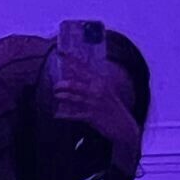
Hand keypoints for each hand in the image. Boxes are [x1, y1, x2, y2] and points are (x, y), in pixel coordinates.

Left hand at [53, 57, 141, 174]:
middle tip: (55, 86)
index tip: (62, 53)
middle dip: (61, 84)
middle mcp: (97, 90)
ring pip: (71, 98)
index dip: (72, 61)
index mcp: (101, 82)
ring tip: (55, 96)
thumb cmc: (114, 108)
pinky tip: (57, 115)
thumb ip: (95, 83)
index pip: (83, 68)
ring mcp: (94, 103)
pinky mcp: (91, 116)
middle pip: (74, 83)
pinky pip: (73, 115)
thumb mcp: (108, 91)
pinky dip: (64, 115)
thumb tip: (81, 78)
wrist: (124, 126)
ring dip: (61, 97)